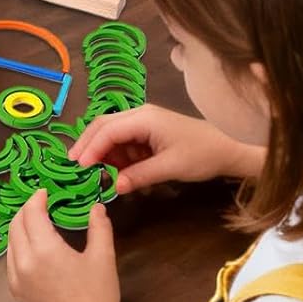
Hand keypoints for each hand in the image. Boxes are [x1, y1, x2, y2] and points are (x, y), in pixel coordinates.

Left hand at [7, 190, 120, 301]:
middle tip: (41, 203)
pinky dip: (17, 246)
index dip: (36, 198)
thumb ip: (99, 227)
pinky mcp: (16, 291)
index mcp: (45, 250)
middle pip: (15, 225)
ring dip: (20, 227)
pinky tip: (32, 246)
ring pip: (10, 242)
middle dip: (26, 210)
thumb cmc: (98, 295)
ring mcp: (16, 278)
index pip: (31, 213)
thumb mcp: (103, 257)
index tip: (46, 191)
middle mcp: (24, 261)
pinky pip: (10, 261)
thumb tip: (97, 207)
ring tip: (36, 221)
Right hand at [69, 104, 261, 194]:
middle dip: (87, 144)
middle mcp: (140, 115)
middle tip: (73, 165)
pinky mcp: (148, 132)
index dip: (91, 148)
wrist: (228, 149)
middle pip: (103, 125)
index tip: (79, 167)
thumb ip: (139, 175)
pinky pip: (123, 142)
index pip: (108, 130)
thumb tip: (114, 186)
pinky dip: (115, 155)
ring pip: (111, 133)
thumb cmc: (201, 154)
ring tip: (96, 172)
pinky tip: (115, 170)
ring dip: (102, 152)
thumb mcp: (170, 167)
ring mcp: (143, 122)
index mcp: (144, 118)